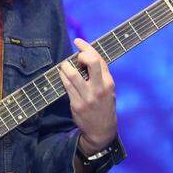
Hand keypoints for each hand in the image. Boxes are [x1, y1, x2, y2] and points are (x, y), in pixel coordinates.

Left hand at [57, 37, 117, 152]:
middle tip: (75, 57)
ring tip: (65, 67)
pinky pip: (66, 85)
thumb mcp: (108, 90)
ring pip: (72, 73)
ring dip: (65, 66)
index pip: (99, 59)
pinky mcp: (77, 104)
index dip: (87, 48)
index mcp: (109, 82)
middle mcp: (99, 88)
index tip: (78, 42)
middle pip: (90, 62)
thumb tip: (85, 56)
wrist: (102, 131)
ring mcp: (87, 96)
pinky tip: (63, 76)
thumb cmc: (104, 106)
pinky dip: (63, 77)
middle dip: (80, 54)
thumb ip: (100, 75)